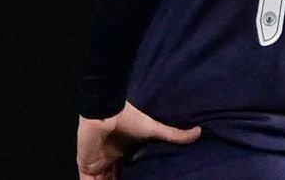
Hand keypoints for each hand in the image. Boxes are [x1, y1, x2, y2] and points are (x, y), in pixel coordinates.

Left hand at [77, 102, 201, 179]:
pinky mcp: (86, 167)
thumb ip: (173, 134)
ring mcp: (96, 164)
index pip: (126, 172)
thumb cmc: (127, 118)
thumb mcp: (153, 129)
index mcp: (122, 152)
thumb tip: (198, 131)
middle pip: (114, 178)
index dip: (134, 178)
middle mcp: (109, 159)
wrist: (105, 111)